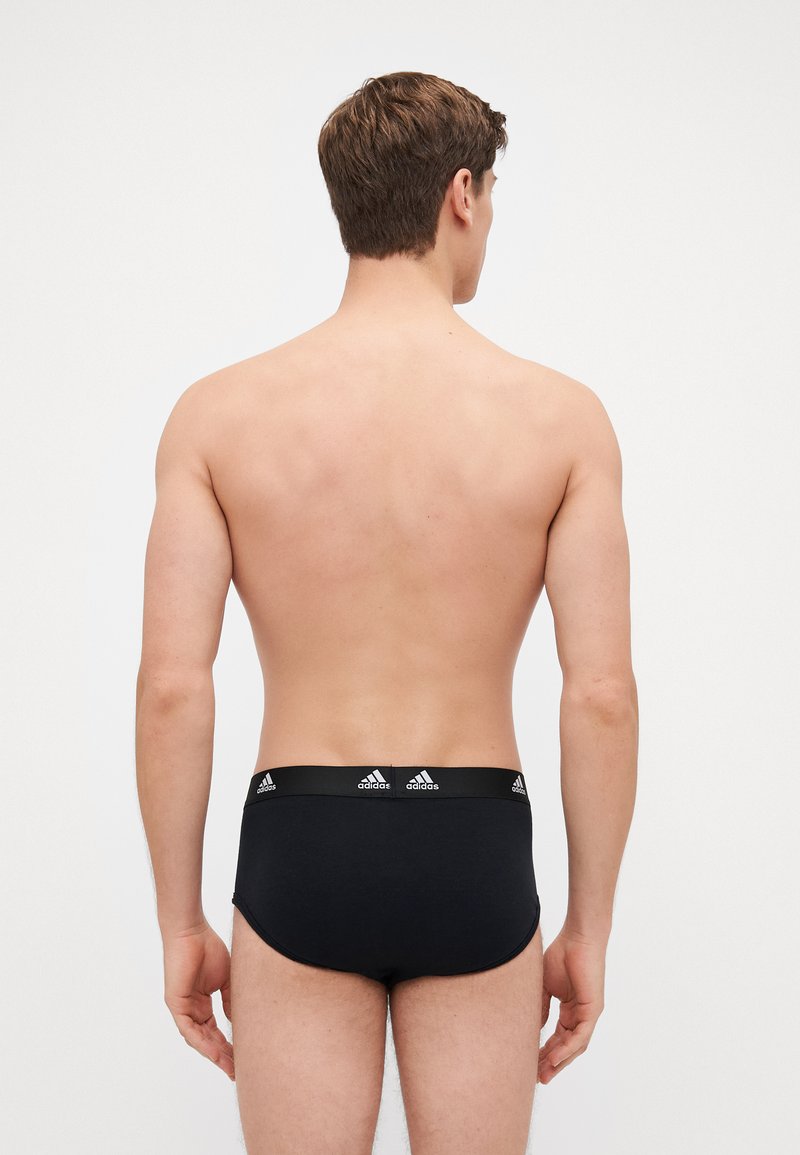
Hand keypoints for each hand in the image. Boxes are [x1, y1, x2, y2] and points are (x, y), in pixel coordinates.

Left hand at [162, 919, 234, 1080]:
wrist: (192, 931)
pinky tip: (215, 1053)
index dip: (228, 1046)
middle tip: (237, 1071)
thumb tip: (237, 1021)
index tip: (242, 1058)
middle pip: (207, 1039)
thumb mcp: (226, 979)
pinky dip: (202, 1042)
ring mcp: (183, 1008)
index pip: (215, 1031)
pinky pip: (189, 1029)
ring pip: (198, 1038)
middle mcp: (191, 1009)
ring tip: (229, 1067)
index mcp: (202, 1003)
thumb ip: (230, 1001)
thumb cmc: (208, 947)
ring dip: (214, 1054)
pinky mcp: (176, 1004)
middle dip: (223, 1056)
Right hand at [537, 927, 605, 1083]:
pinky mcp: (593, 1010)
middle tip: (536, 1078)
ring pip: (574, 1046)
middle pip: (566, 1046)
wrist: (577, 937)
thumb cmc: (562, 954)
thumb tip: (534, 1028)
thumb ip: (540, 1007)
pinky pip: (580, 1036)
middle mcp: (580, 1015)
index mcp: (569, 1009)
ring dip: (559, 1061)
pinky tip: (554, 1057)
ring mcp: (588, 1014)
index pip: (557, 1037)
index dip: (544, 1052)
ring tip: (543, 1074)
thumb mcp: (544, 986)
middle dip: (551, 1063)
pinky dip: (567, 1048)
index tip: (530, 1065)